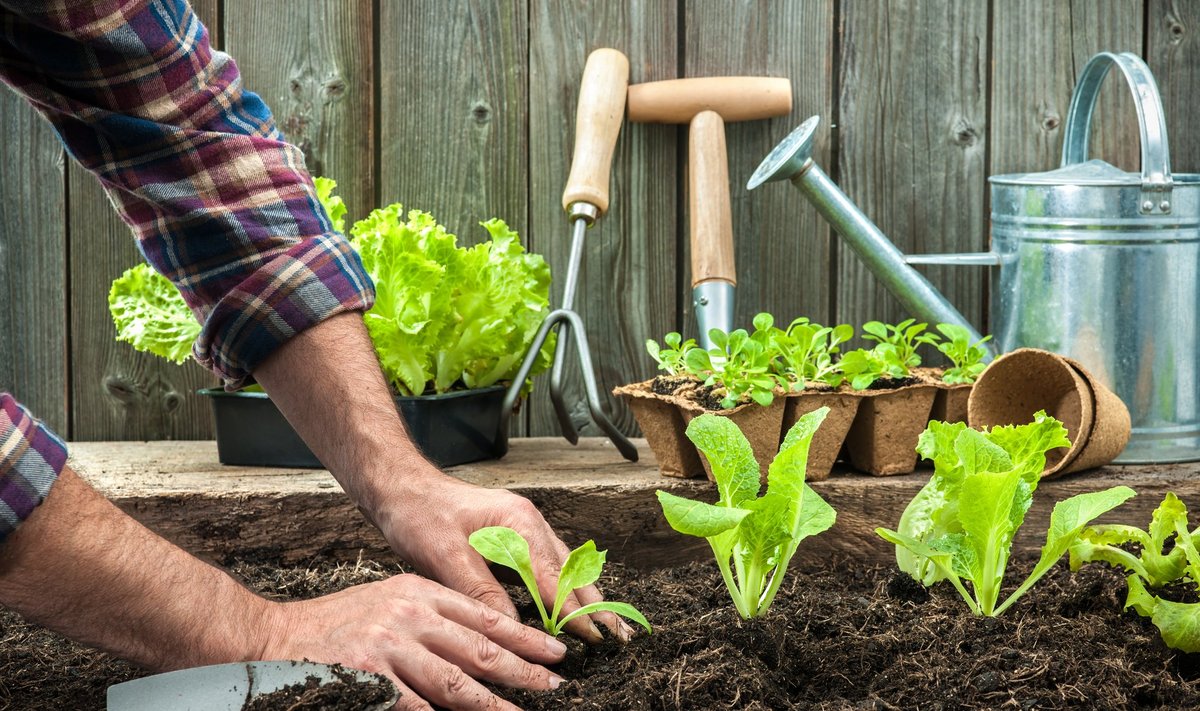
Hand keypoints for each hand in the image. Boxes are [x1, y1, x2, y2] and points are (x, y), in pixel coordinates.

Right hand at [262, 573, 565, 709]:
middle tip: (555, 685)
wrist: (275, 637)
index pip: (483, 615)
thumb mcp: (390, 602)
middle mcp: (408, 616)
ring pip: (455, 682)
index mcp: (418, 593)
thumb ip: (432, 618)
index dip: (523, 636)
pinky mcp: (368, 679)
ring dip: (494, 703)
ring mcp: (388, 649)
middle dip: (522, 669)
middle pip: (478, 648)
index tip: (554, 651)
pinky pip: (416, 706)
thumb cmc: (338, 624)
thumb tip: (480, 642)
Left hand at [373, 468, 634, 643]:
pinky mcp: (515, 535)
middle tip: (619, 636)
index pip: (555, 577)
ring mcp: (525, 527)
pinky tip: (574, 603)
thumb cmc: (419, 514)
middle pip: (572, 570)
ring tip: (608, 625)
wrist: (401, 487)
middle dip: (595, 604)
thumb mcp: (444, 555)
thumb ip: (481, 590)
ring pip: (566, 567)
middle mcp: (529, 522)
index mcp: (518, 522)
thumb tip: (510, 627)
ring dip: (586, 596)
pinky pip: (550, 564)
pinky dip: (566, 586)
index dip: (574, 610)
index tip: (593, 637)